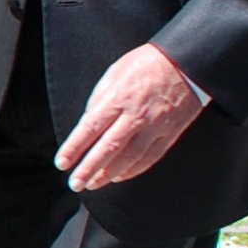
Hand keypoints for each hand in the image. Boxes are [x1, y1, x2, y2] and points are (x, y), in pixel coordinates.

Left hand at [54, 44, 205, 191]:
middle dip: (89, 169)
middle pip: (109, 148)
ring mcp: (155, 127)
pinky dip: (133, 170)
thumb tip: (86, 124)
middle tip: (76, 184)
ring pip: (130, 158)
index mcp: (118, 98)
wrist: (185, 63)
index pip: (90, 128)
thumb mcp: (113, 74)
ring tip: (94, 183)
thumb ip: (98, 101)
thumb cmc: (145, 65)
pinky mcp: (169, 134)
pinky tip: (120, 176)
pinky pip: (149, 158)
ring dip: (110, 174)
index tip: (62, 163)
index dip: (74, 148)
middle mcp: (136, 115)